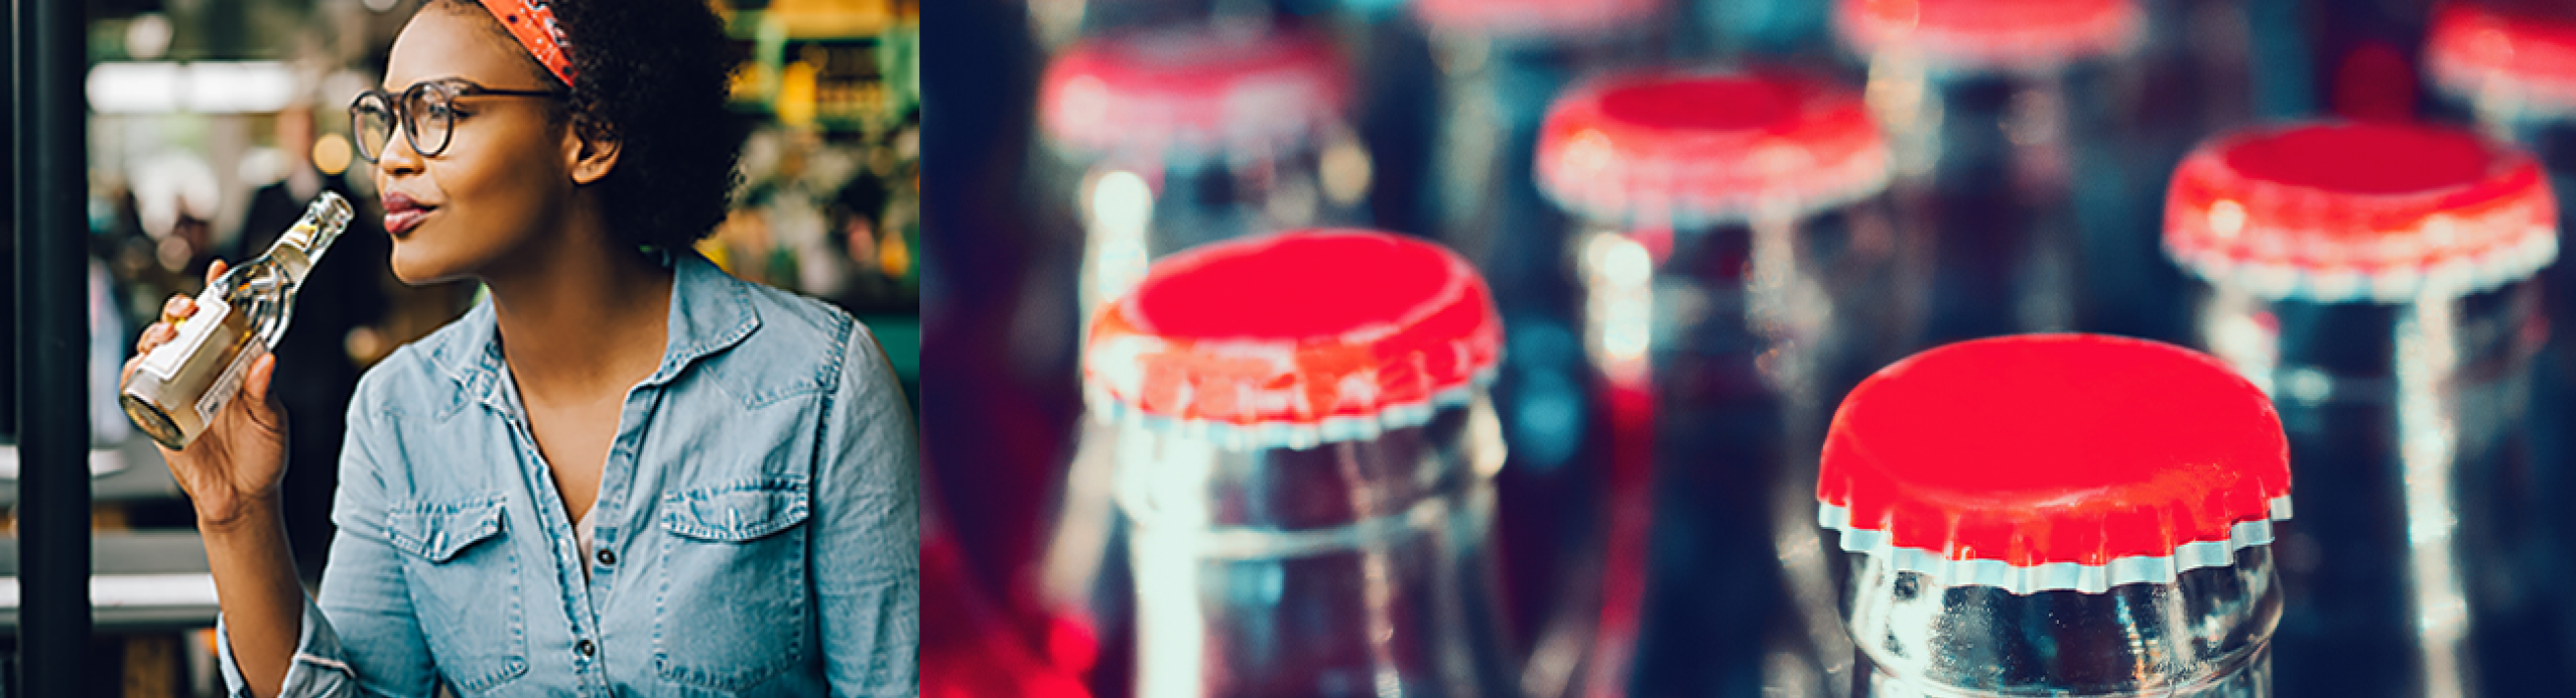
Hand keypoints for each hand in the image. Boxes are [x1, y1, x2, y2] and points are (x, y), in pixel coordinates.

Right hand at [121, 259, 290, 531]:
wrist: (241, 497)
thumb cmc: (263, 456)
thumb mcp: (271, 421)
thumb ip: (266, 392)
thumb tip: (267, 358)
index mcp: (236, 366)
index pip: (226, 323)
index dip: (219, 294)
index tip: (216, 268)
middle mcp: (206, 372)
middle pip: (184, 328)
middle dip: (179, 309)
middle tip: (186, 309)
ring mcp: (179, 390)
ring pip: (156, 350)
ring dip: (154, 334)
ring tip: (166, 334)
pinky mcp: (158, 413)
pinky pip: (137, 386)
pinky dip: (133, 372)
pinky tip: (140, 367)